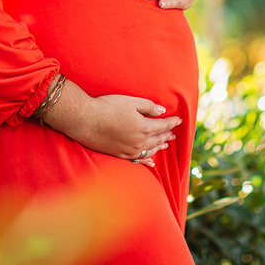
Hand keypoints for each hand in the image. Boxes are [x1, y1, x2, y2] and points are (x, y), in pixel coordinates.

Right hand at [42, 84, 180, 167]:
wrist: (86, 121)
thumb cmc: (107, 107)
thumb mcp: (130, 102)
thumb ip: (148, 106)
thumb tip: (162, 111)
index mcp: (144, 127)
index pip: (163, 125)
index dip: (172, 122)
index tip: (179, 119)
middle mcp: (139, 141)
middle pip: (158, 138)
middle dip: (167, 135)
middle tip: (174, 133)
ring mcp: (129, 150)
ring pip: (150, 150)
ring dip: (159, 146)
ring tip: (165, 144)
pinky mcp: (120, 154)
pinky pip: (138, 159)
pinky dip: (147, 161)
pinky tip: (151, 162)